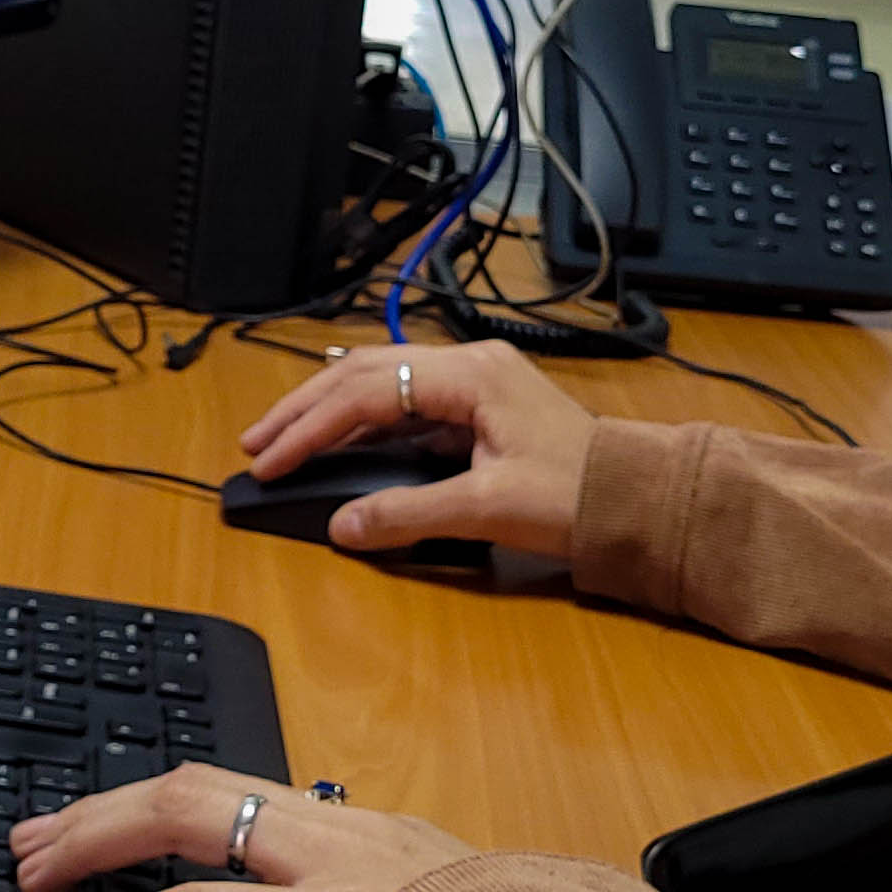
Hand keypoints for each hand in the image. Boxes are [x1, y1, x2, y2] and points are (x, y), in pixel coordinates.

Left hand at [11, 764, 475, 891]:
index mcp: (361, 832)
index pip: (234, 791)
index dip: (152, 801)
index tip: (99, 826)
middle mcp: (337, 831)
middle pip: (194, 784)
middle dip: (103, 807)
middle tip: (35, 841)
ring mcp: (329, 869)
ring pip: (183, 817)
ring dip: (94, 841)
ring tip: (35, 878)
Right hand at [236, 340, 597, 556]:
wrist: (637, 501)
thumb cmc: (578, 495)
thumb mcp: (487, 508)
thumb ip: (408, 514)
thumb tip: (344, 526)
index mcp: (471, 375)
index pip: (367, 391)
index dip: (310, 427)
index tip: (269, 458)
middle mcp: (469, 366)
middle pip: (364, 373)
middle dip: (305, 408)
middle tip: (255, 441)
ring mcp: (475, 384)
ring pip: (381, 385)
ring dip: (330, 413)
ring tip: (282, 440)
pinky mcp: (479, 409)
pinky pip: (405, 407)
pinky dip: (363, 425)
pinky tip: (337, 444)